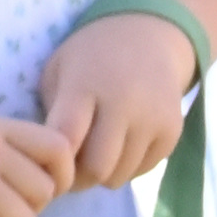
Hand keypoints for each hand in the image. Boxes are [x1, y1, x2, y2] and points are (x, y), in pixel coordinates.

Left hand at [41, 18, 198, 194]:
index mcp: (84, 86)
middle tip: (66, 172)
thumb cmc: (88, 57)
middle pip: (96, 167)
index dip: (51, 160)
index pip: (66, 137)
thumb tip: (47, 161)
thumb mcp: (57, 71)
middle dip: (76, 177)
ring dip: (101, 175)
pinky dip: (126, 168)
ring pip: (120, 175)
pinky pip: (143, 170)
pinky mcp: (173, 132)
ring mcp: (152, 120)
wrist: (146, 39)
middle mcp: (123, 105)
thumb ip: (51, 112)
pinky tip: (115, 149)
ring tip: (89, 158)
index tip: (44, 162)